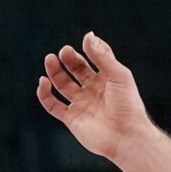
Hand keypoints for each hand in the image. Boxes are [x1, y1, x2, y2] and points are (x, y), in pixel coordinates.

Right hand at [36, 34, 148, 161]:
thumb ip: (102, 55)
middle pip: (75, 70)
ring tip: (50, 59)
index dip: (87, 50)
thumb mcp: (118, 75)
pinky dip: (44, 93)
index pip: (93, 59)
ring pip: (62, 84)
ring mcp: (82, 105)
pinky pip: (52, 105)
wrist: (127, 136)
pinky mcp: (72, 119)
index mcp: (107, 80)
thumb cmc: (128, 106)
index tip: (84, 43)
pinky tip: (43, 81)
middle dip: (68, 59)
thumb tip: (88, 35)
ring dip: (54, 71)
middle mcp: (93, 91)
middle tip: (64, 52)